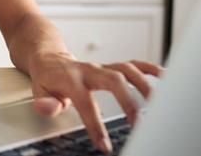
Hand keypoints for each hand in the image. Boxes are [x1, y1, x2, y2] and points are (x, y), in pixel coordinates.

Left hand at [29, 52, 161, 152]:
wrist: (50, 59)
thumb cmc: (47, 79)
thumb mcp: (39, 92)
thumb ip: (46, 103)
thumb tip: (45, 108)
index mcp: (70, 79)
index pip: (85, 103)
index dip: (95, 124)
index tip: (104, 144)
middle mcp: (89, 71)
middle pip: (113, 80)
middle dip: (128, 101)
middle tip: (138, 123)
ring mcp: (102, 67)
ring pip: (126, 70)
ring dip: (144, 84)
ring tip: (158, 103)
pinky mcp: (111, 67)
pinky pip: (133, 64)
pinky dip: (150, 69)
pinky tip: (164, 77)